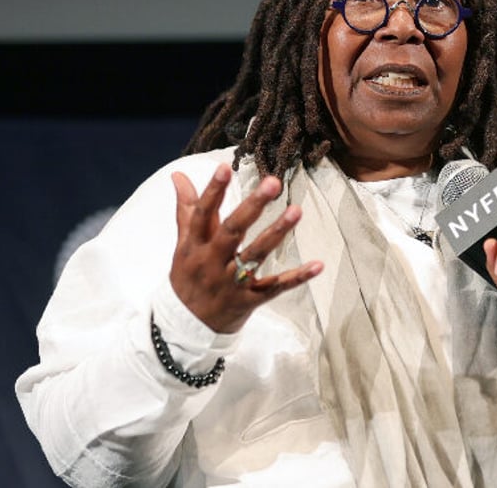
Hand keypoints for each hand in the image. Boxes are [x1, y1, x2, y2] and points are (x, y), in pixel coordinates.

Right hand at [169, 163, 322, 332]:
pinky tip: (318, 265)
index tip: (225, 167)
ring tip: (297, 210)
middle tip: (273, 182)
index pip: (202, 214)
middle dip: (252, 206)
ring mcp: (232, 283)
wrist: (187, 328)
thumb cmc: (188, 278)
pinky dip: (297, 277)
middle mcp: (212, 263)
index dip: (213, 191)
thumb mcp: (183, 246)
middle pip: (232, 231)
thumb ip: (186, 210)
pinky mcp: (249, 300)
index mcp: (194, 247)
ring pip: (256, 255)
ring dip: (277, 232)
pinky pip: (275, 287)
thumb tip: (179, 176)